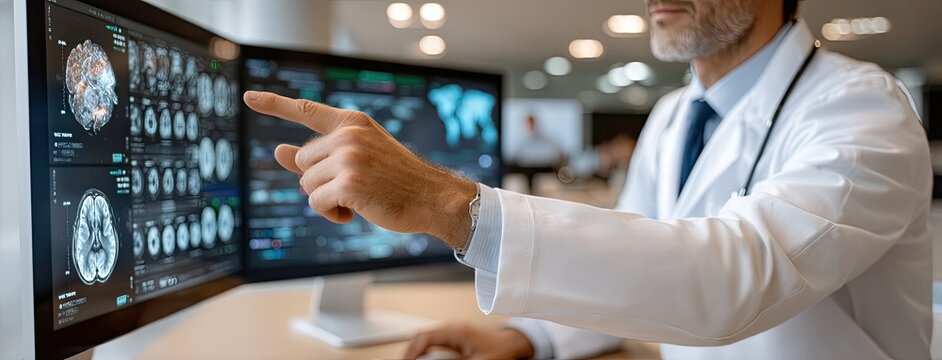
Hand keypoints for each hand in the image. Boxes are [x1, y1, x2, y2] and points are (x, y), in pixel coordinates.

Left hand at [243, 91, 477, 248]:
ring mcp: (348, 158)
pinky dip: (330, 214)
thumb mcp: (358, 158)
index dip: (273, 104)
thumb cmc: (395, 180)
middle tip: (353, 187)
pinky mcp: (348, 183)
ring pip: (307, 185)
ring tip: (358, 199)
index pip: (306, 110)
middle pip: (302, 162)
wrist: (431, 197)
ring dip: (326, 200)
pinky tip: (354, 212)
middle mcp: (348, 135)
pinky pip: (316, 203)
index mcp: (352, 123)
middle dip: (319, 180)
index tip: (248, 97)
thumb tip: (278, 150)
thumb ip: (317, 154)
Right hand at [404, 323, 535, 359]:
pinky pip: (434, 344)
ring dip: (418, 352)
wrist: (512, 343)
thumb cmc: (500, 349)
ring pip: (426, 341)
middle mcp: (451, 329)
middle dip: (411, 352)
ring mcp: (452, 333)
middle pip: (421, 337)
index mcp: (455, 331)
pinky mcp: (454, 340)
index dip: (412, 351)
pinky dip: (426, 353)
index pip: (424, 337)